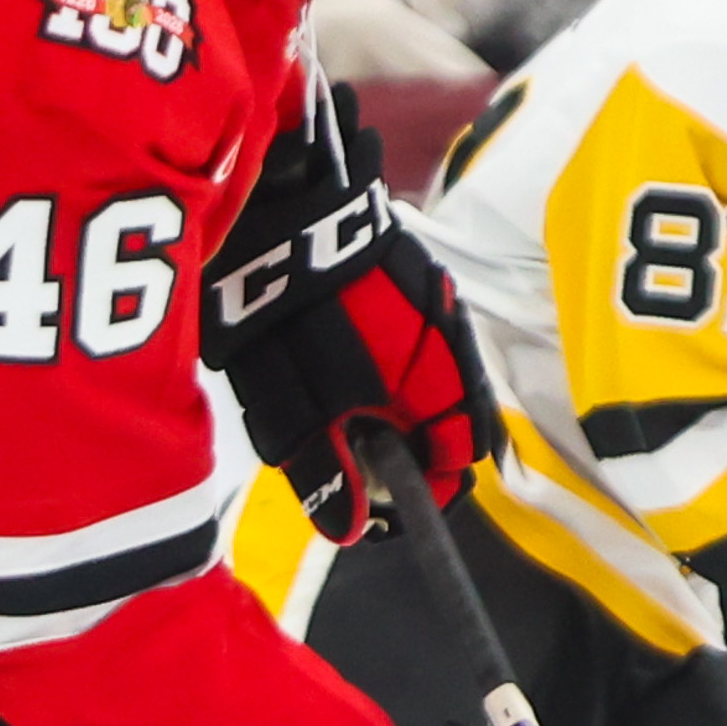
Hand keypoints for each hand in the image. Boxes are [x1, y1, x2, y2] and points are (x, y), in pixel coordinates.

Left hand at [204, 95, 496, 540]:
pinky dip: (378, 368)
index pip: (458, 451)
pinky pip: (405, 338)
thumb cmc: (286, 307)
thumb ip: (327, 464)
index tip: (386, 513)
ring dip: (389, 408)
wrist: (268, 194)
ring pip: (424, 376)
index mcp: (435, 371)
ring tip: (334, 419)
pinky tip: (336, 369)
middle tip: (347, 468)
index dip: (425, 489)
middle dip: (402, 450)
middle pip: (444, 415)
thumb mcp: (295, 401)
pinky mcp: (398, 267)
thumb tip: (352, 531)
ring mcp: (426, 294)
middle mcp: (446, 333)